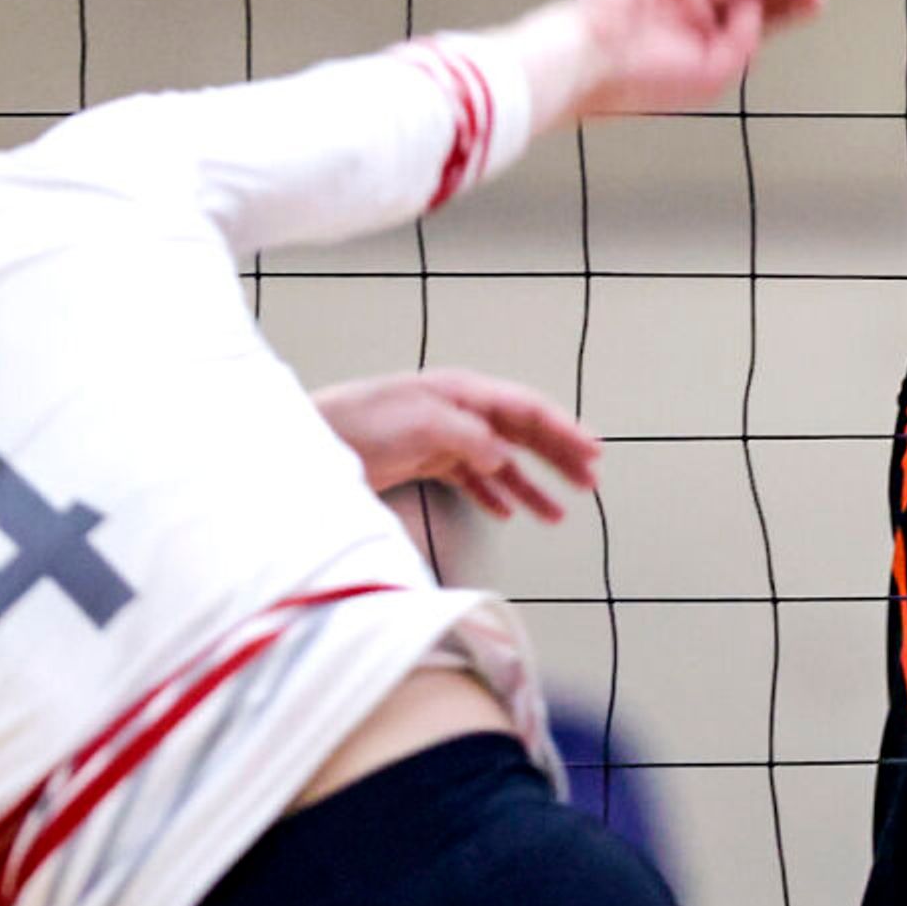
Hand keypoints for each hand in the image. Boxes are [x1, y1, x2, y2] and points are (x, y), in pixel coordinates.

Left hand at [314, 368, 600, 522]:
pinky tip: (508, 513)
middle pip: (522, 434)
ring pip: (501, 463)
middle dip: (558, 457)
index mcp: (464, 392)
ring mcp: (444, 437)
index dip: (563, 429)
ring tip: (558, 513)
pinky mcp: (425, 461)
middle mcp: (460, 411)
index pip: (527, 408)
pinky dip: (493, 495)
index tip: (593, 452)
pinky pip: (472, 480)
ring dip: (531, 486)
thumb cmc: (361, 421)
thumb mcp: (422, 423)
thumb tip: (502, 457)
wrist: (313, 440)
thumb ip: (469, 438)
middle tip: (589, 482)